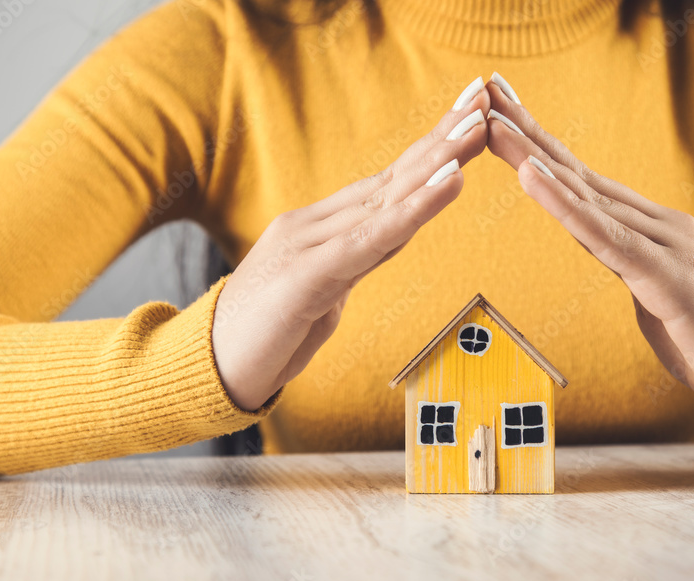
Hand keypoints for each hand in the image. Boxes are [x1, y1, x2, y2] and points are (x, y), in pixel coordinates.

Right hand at [211, 84, 490, 410]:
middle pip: (393, 177)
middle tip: (486, 98)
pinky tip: (449, 182)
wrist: (207, 370)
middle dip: (443, 138)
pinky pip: (372, 238)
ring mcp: (309, 244)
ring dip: (439, 161)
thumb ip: (354, 260)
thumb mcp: (323, 292)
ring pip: (387, 198)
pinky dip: (415, 209)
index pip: (388, 183)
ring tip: (478, 128)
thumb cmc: (267, 334)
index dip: (431, 151)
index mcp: (323, 228)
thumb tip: (387, 240)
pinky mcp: (307, 276)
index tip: (470, 120)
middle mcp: (317, 225)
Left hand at [483, 81, 693, 423]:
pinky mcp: (670, 276)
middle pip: (579, 175)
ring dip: (534, 158)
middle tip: (484, 92)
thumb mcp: (654, 295)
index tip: (501, 116)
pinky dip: (564, 205)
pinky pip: (606, 236)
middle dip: (528, 134)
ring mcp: (668, 245)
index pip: (584, 182)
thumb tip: (600, 245)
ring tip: (493, 124)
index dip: (540, 147)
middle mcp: (658, 224)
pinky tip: (530, 176)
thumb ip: (627, 262)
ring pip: (587, 196)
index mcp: (651, 229)